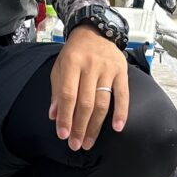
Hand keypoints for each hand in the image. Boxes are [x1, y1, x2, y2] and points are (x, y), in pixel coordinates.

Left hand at [49, 25, 129, 150]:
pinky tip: (117, 128)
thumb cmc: (74, 53)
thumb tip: (53, 116)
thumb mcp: (60, 67)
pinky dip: (121, 112)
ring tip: (88, 142)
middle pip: (85, 102)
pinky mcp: (121, 72)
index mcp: (72, 63)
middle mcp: (90, 65)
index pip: (67, 95)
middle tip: (75, 145)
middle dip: (79, 127)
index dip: (65, 116)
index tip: (63, 135)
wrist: (95, 31)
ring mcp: (107, 69)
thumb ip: (56, 91)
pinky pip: (123, 95)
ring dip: (95, 125)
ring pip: (102, 102)